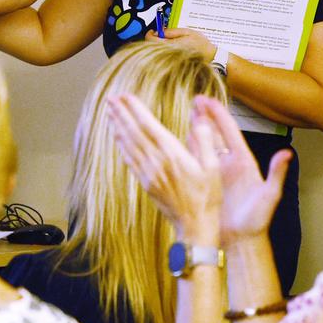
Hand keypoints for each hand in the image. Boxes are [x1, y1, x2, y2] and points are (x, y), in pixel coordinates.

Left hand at [107, 93, 221, 244]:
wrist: (194, 226)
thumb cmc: (207, 197)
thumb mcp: (213, 167)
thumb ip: (204, 141)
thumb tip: (199, 119)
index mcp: (173, 154)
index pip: (149, 126)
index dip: (136, 109)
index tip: (126, 96)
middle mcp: (156, 162)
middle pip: (134, 132)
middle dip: (121, 113)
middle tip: (111, 98)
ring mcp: (148, 173)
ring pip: (128, 145)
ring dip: (118, 127)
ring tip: (110, 112)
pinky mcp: (145, 183)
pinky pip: (129, 160)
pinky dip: (121, 146)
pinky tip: (117, 137)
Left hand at [147, 27, 215, 60]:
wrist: (211, 57)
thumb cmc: (201, 44)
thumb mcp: (188, 32)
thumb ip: (172, 31)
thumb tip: (159, 31)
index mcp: (172, 45)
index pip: (151, 41)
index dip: (149, 34)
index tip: (152, 31)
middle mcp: (169, 54)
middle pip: (151, 47)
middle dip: (154, 39)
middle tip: (160, 35)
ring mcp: (170, 60)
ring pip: (157, 52)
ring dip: (158, 45)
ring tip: (168, 41)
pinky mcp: (173, 63)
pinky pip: (163, 57)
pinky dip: (163, 51)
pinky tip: (171, 48)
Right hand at [194, 96, 290, 245]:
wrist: (241, 241)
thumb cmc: (256, 221)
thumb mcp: (269, 196)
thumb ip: (277, 174)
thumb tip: (287, 154)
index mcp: (243, 162)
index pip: (229, 132)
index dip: (218, 115)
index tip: (207, 100)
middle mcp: (228, 164)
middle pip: (214, 134)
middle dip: (205, 117)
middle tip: (194, 100)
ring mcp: (215, 173)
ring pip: (203, 146)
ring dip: (195, 130)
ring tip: (187, 115)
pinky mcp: (205, 184)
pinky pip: (194, 163)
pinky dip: (186, 151)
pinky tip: (178, 142)